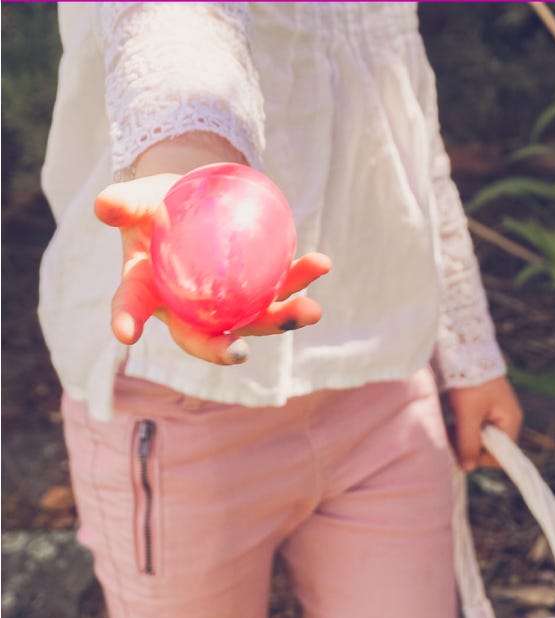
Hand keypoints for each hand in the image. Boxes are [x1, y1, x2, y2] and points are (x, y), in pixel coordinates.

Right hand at [94, 174, 330, 364]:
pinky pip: (280, 290)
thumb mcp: (140, 200)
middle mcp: (189, 310)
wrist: (194, 199)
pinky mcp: (256, 292)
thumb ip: (125, 204)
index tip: (124, 334)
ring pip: (254, 320)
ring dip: (284, 318)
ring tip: (312, 309)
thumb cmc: (158, 204)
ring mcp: (227, 306)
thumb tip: (103, 204)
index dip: (127, 321)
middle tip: (239, 352)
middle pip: (204, 336)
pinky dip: (301, 279)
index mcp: (149, 292)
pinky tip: (321, 263)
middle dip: (222, 349)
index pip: (134, 308)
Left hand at [446, 375, 522, 470]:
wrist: (464, 350)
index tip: (461, 450)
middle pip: (489, 447)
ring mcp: (495, 413)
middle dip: (469, 446)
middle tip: (450, 436)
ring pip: (479, 438)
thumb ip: (469, 441)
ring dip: (463, 437)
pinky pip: (474, 427)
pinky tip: (450, 421)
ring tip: (448, 427)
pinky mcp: (482, 408)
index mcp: (511, 420)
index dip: (480, 458)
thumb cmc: (469, 381)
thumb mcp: (468, 414)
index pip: (501, 455)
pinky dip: (461, 428)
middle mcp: (506, 418)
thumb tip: (468, 468)